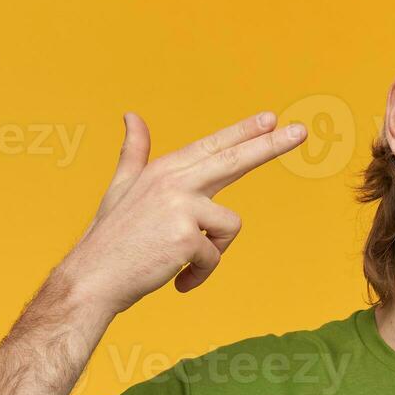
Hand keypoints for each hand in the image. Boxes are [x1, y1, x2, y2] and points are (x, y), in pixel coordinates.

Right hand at [59, 110, 306, 315]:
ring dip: (212, 252)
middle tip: (302, 130)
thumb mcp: (122, 187)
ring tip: (182, 261)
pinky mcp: (187, 236)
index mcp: (164, 170)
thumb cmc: (110, 238)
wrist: (92, 278)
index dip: (244, 132)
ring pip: (229, 226)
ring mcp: (181, 206)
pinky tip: (177, 279)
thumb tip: (131, 115)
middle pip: (234, 160)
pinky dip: (199, 275)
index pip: (213, 146)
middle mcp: (174, 181)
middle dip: (271, 145)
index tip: (272, 118)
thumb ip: (134, 152)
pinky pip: (214, 258)